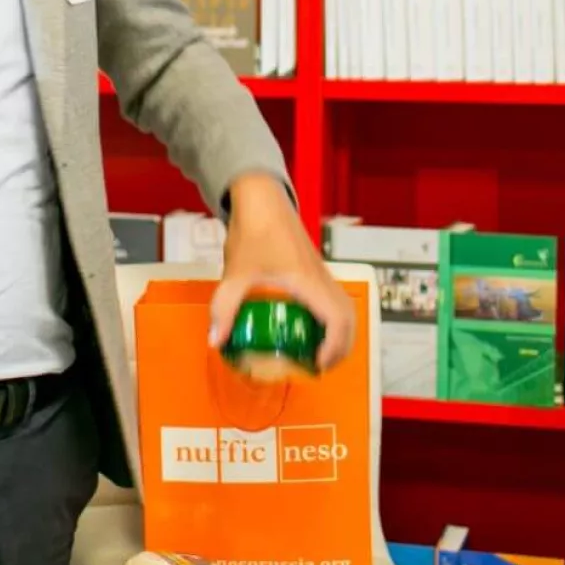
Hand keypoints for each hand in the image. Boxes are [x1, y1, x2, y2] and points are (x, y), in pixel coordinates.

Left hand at [207, 174, 355, 372]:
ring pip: (345, 308)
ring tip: (319, 352)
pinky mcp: (316, 268)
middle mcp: (322, 278)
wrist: (262, 198)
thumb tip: (215, 340)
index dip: (335, 347)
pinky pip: (334, 299)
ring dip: (340, 333)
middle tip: (320, 366)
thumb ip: (224, 307)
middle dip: (341, 347)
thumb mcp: (235, 272)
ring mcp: (322, 272)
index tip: (317, 364)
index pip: (337, 320)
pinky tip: (309, 326)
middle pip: (349, 318)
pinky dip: (332, 318)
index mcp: (309, 281)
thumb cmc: (253, 230)